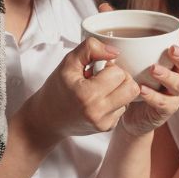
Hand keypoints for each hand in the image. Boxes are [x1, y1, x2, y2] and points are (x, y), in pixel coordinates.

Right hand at [19, 36, 139, 139]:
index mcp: (88, 95)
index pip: (119, 73)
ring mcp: (104, 123)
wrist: (47, 118)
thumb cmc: (57, 88)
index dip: (108, 67)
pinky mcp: (107, 128)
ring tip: (99, 89)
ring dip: (119, 90)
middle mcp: (98, 112)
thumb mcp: (68, 62)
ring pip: (130, 98)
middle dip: (120, 78)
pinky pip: (123, 108)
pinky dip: (115, 101)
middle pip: (131, 87)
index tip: (94, 70)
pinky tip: (99, 100)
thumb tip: (115, 51)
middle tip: (102, 78)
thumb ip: (90, 49)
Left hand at [119, 39, 178, 135]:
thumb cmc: (133, 81)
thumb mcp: (130, 60)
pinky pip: (164, 103)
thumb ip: (124, 42)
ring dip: (167, 75)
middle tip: (171, 49)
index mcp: (174, 62)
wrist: (129, 112)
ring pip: (178, 84)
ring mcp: (174, 94)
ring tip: (154, 69)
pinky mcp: (166, 110)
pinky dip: (153, 96)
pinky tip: (142, 90)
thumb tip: (107, 20)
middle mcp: (178, 76)